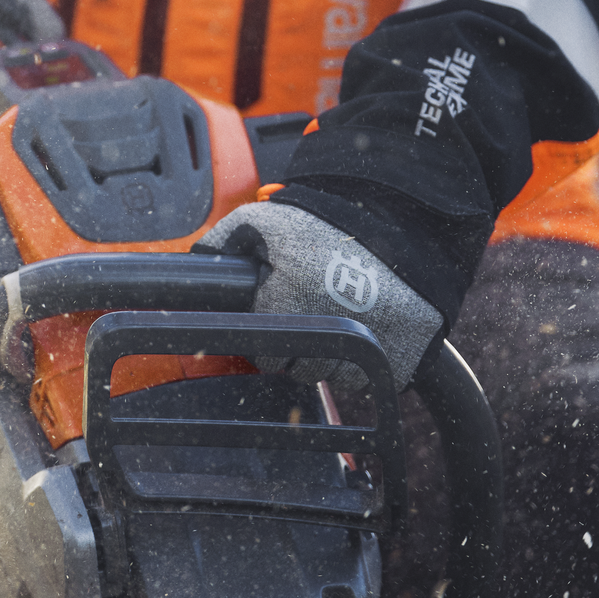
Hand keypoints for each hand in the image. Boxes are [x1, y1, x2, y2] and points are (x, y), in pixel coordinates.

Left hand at [201, 199, 441, 384]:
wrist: (398, 223)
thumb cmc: (327, 223)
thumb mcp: (269, 220)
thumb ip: (227, 239)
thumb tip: (199, 259)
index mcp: (288, 302)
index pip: (266, 355)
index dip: (268, 339)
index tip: (279, 321)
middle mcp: (325, 330)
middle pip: (300, 370)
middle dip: (297, 351)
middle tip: (308, 319)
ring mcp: (366, 346)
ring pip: (334, 376)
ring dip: (330, 358)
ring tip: (336, 320)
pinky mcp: (399, 355)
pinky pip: (369, 377)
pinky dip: (363, 362)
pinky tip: (362, 329)